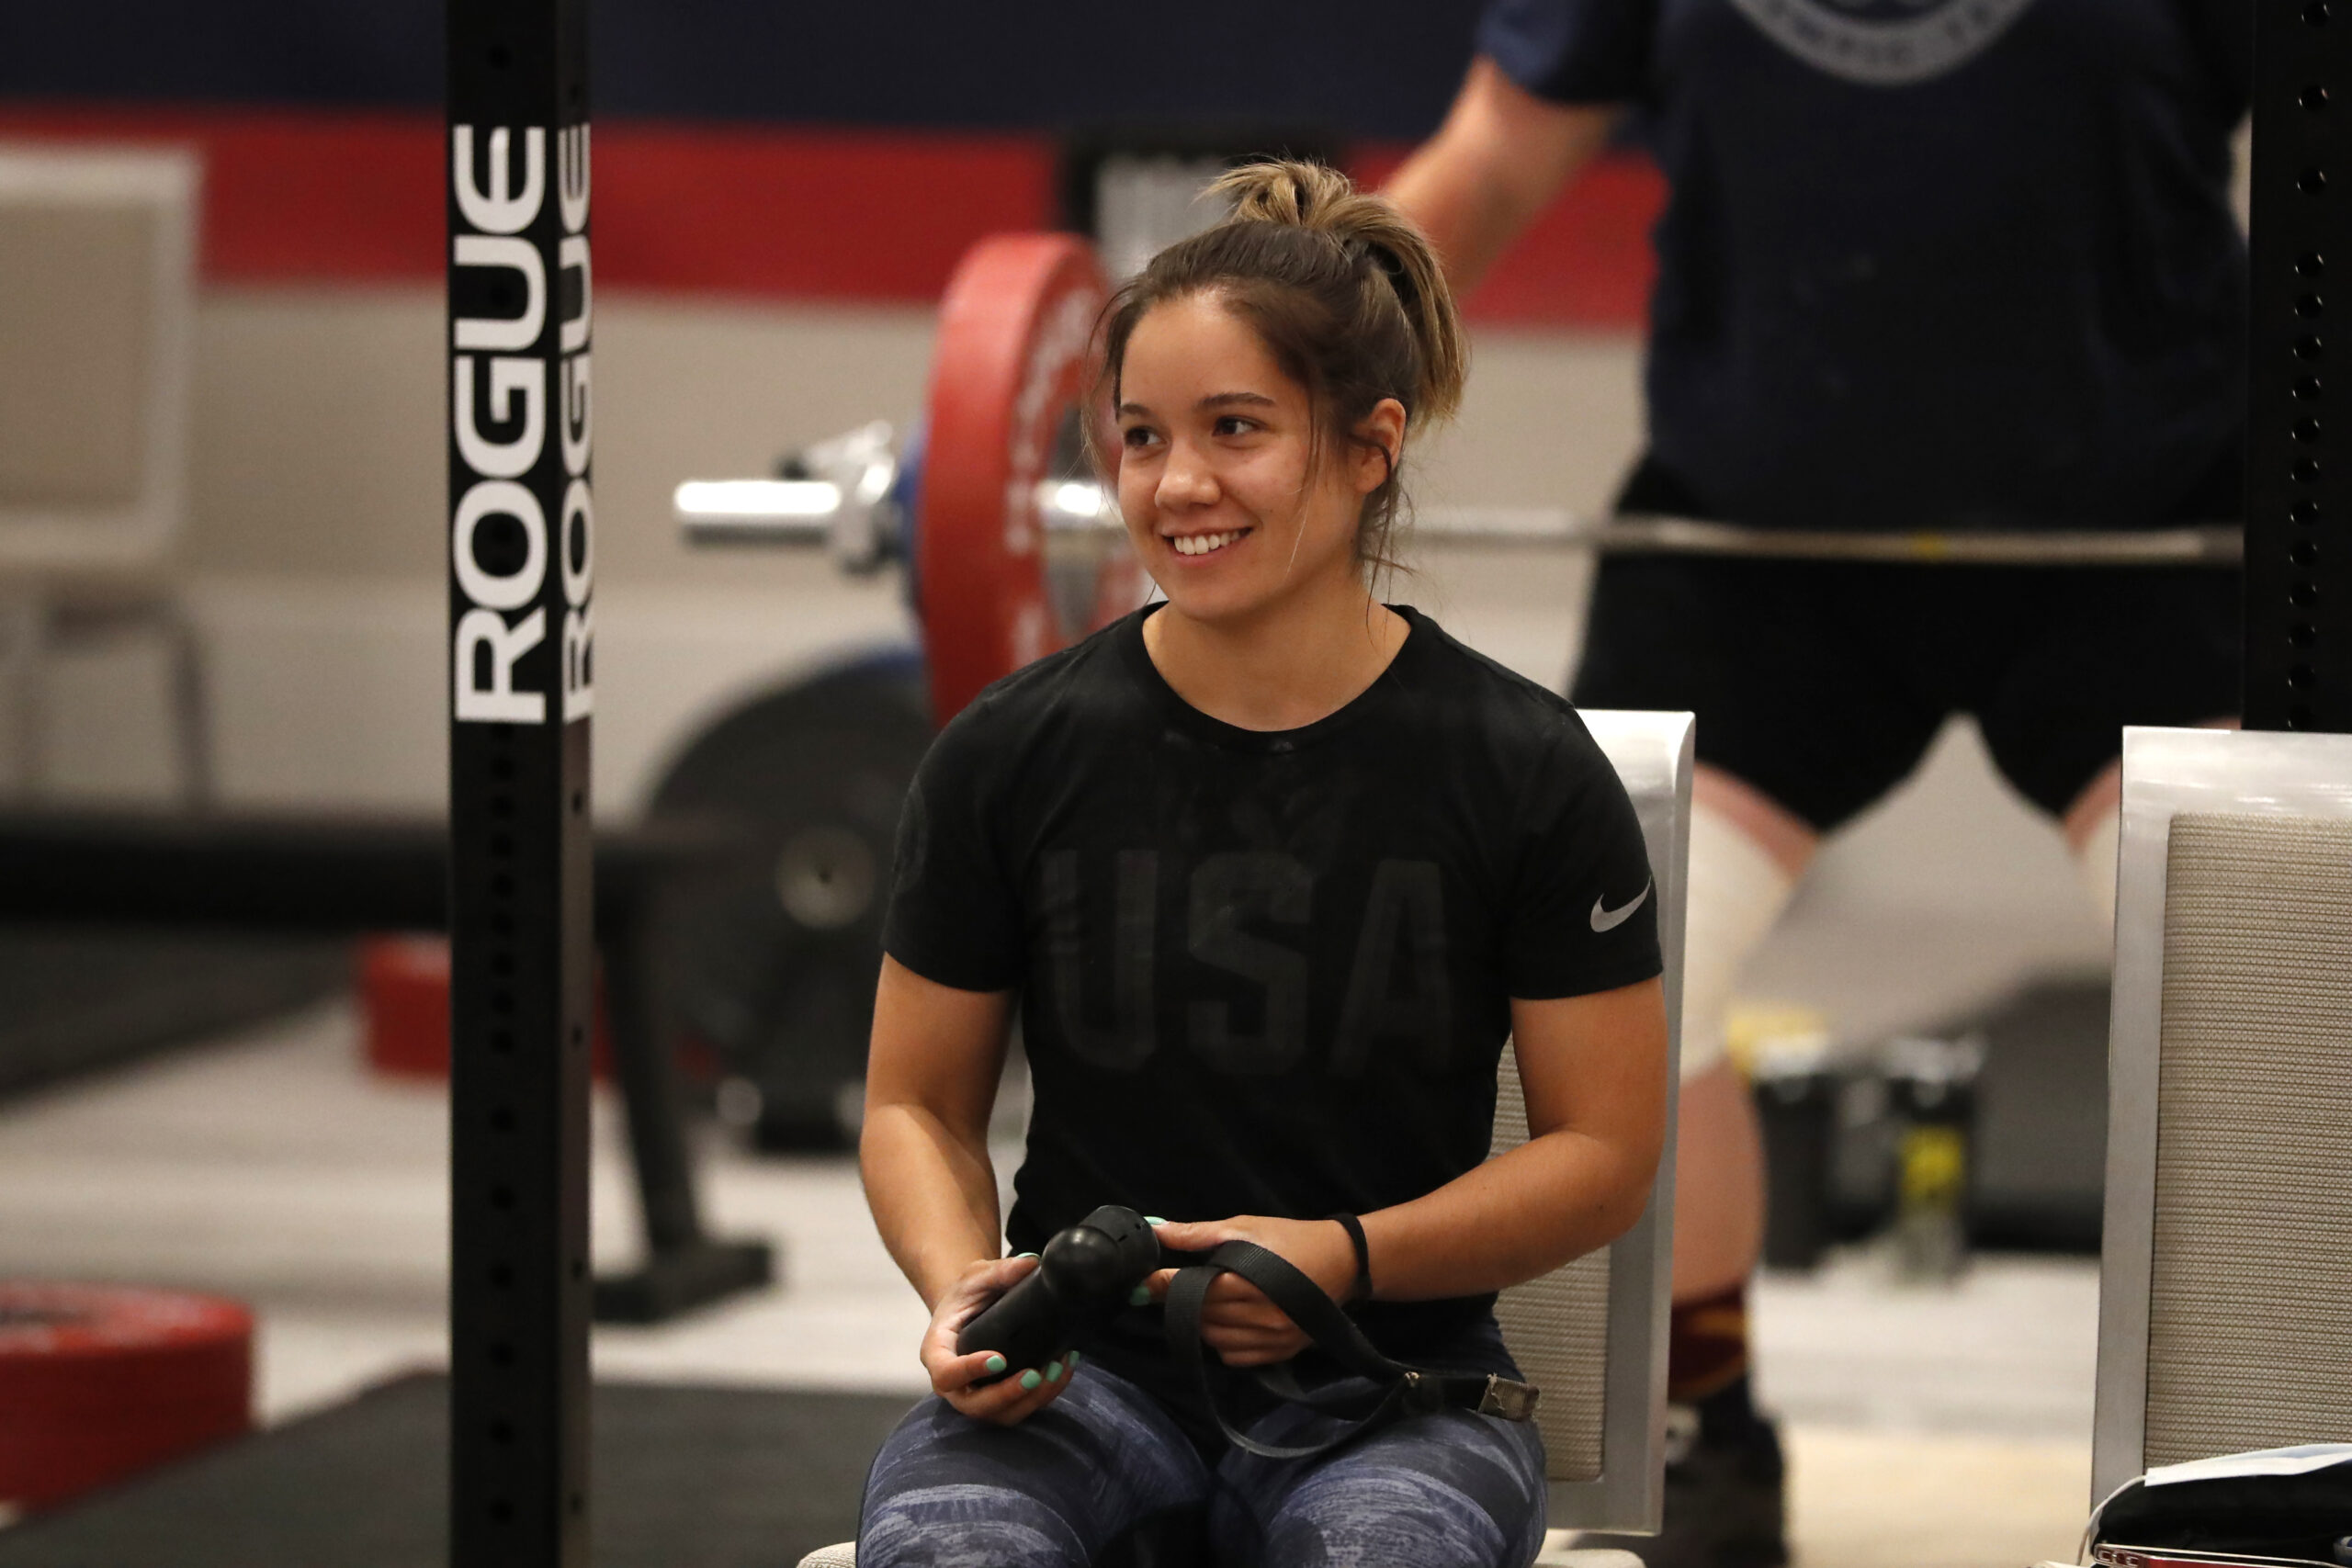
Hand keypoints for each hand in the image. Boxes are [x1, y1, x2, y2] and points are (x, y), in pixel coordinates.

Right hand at [918, 1254, 1077, 1425]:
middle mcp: (954, 1384)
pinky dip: (1046, 1395)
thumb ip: (1000, 1271)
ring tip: (1058, 1369)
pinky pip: (1022, 1409)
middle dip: (1008, 1394)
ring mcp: (977, 1396)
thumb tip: (1031, 1264)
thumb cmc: (967, 1295)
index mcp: (937, 1352)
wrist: (971, 1311)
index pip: (946, 1373)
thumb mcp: (976, 1276)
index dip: (970, 1371)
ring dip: (1033, 1399)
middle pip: (975, 1405)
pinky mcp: (1001, 1401)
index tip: (999, 1359)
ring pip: (1002, 1415)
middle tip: (1036, 1374)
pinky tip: (1065, 1369)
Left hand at [1141, 1215, 1360, 1367]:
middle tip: (1172, 1284)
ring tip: (1205, 1300)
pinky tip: (1228, 1319)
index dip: (1163, 1285)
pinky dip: (1221, 1340)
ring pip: (1213, 1338)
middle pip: (1200, 1315)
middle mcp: (1260, 1315)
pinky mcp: (1279, 1353)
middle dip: (1180, 1299)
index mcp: (1249, 1281)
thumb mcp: (1245, 1227)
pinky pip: (1233, 1356)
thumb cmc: (1290, 1240)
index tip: (1142, 1281)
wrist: (1342, 1263)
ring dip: (1201, 1320)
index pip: (1192, 1289)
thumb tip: (1156, 1230)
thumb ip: (1198, 1234)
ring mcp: (1271, 1338)